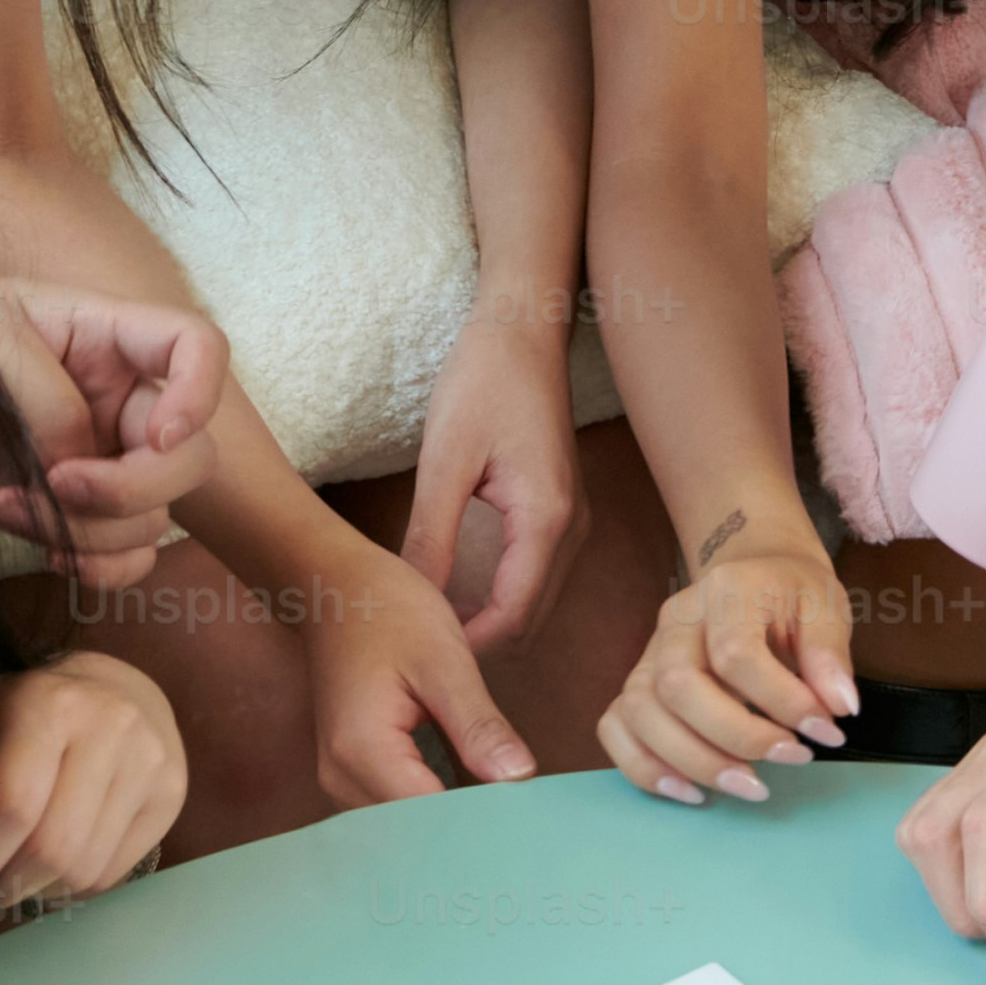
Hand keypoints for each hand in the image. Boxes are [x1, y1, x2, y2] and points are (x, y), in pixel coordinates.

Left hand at [0, 277, 228, 589]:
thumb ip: (40, 393)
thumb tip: (73, 462)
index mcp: (115, 339)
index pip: (198, 346)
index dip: (200, 393)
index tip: (157, 438)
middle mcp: (128, 404)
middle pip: (193, 457)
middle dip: (132, 487)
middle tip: (59, 482)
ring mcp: (113, 463)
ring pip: (154, 520)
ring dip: (88, 530)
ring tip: (11, 504)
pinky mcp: (86, 513)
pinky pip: (128, 559)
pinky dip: (95, 568)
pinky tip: (47, 548)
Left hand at [0, 651, 187, 919]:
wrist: (114, 688)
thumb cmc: (24, 713)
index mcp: (48, 705)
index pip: (12, 804)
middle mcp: (110, 728)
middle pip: (52, 847)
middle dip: (6, 886)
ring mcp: (150, 762)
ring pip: (85, 869)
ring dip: (40, 891)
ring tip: (19, 875)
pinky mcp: (171, 794)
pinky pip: (115, 872)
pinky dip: (74, 886)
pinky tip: (56, 868)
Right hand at [303, 535, 540, 807]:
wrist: (333, 588)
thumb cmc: (387, 611)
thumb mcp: (445, 660)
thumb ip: (479, 724)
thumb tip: (519, 779)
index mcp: (364, 752)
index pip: (430, 820)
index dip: (481, 826)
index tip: (528, 824)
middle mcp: (342, 779)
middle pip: (414, 835)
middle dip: (468, 833)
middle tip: (525, 828)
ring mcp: (341, 780)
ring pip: (403, 830)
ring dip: (451, 826)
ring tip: (504, 817)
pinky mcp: (352, 774)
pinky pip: (396, 810)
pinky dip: (434, 809)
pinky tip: (473, 799)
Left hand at [402, 319, 582, 643]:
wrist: (523, 331)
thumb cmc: (483, 382)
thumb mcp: (445, 461)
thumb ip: (432, 537)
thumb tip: (414, 601)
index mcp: (546, 520)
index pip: (513, 616)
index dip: (467, 646)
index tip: (418, 653)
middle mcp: (571, 530)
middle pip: (529, 621)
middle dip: (479, 644)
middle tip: (418, 647)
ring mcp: (572, 523)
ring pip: (535, 604)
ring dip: (491, 624)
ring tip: (431, 626)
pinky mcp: (561, 513)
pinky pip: (536, 578)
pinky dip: (502, 599)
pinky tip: (458, 593)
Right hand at [597, 512, 859, 805]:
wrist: (755, 572)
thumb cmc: (791, 596)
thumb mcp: (825, 608)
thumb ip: (830, 654)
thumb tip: (839, 707)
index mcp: (724, 590)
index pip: (735, 653)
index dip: (781, 700)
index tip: (827, 730)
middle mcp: (674, 621)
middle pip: (677, 686)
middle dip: (736, 737)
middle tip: (793, 759)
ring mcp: (647, 654)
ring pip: (640, 712)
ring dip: (693, 761)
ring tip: (749, 786)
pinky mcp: (636, 685)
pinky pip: (615, 729)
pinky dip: (644, 768)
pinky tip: (691, 792)